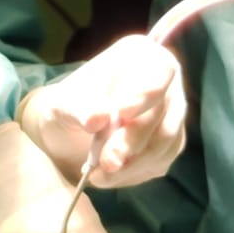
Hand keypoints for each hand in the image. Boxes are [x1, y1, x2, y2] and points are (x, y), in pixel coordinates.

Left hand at [19, 35, 187, 188]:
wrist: (68, 131)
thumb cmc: (67, 107)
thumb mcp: (62, 103)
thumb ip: (79, 108)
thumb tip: (97, 118)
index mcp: (141, 56)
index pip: (157, 71)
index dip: (143, 95)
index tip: (121, 114)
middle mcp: (165, 83)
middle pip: (163, 113)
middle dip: (133, 140)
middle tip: (106, 162)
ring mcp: (171, 114)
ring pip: (165, 142)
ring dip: (133, 163)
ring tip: (98, 175)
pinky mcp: (169, 145)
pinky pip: (160, 160)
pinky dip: (133, 172)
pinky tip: (107, 176)